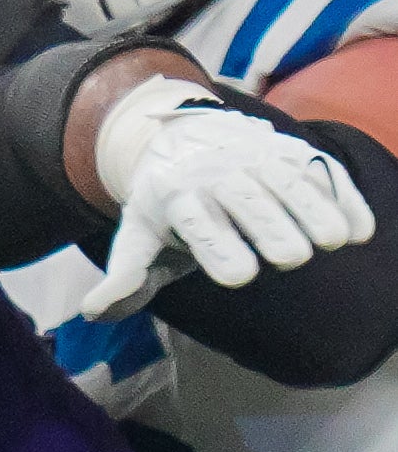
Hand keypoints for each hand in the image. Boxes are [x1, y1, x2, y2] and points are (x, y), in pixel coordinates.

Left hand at [87, 78, 377, 321]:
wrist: (181, 139)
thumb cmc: (163, 205)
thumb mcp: (135, 237)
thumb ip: (124, 279)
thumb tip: (94, 311)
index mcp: (177, 200)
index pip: (201, 227)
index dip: (222, 251)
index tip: (240, 276)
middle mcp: (219, 176)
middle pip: (253, 206)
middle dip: (274, 232)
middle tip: (289, 257)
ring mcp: (258, 160)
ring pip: (292, 186)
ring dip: (316, 214)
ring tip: (333, 242)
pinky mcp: (290, 153)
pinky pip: (319, 175)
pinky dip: (341, 199)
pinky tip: (357, 231)